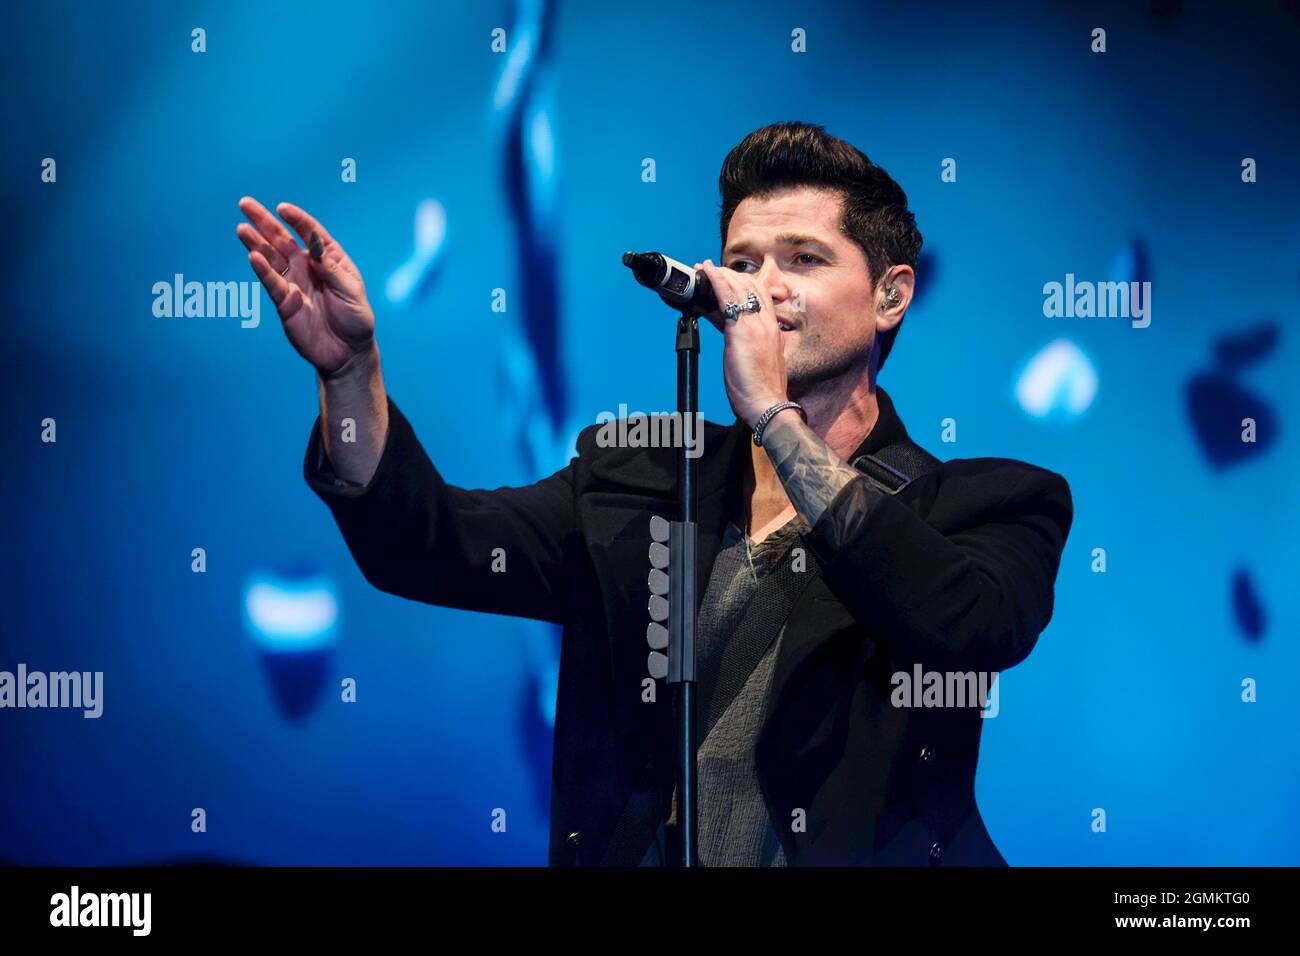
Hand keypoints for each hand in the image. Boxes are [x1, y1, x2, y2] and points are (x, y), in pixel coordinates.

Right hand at [237, 198, 374, 375]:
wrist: (348, 352)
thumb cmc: (356, 319)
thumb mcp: (352, 292)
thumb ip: (332, 270)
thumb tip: (316, 247)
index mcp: (329, 258)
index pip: (311, 232)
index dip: (297, 220)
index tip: (282, 208)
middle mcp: (308, 266)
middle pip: (282, 240)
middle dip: (264, 222)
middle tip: (245, 204)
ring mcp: (294, 283)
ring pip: (271, 258)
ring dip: (256, 243)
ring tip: (242, 228)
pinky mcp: (284, 302)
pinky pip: (272, 283)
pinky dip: (262, 270)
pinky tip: (252, 257)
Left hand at [694, 259, 788, 427]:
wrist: (766, 405)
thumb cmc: (760, 391)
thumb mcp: (756, 361)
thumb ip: (747, 344)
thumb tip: (732, 335)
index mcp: (773, 331)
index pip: (760, 298)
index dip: (743, 285)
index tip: (728, 280)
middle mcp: (767, 324)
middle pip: (750, 288)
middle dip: (729, 276)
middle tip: (711, 270)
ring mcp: (756, 326)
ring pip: (739, 288)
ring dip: (720, 274)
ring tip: (704, 268)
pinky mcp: (741, 331)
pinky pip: (727, 297)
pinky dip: (716, 281)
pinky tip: (706, 273)